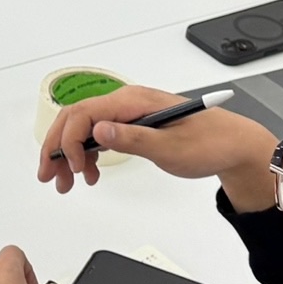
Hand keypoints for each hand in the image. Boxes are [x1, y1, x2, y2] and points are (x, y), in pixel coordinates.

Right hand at [39, 86, 275, 206]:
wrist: (233, 146)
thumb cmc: (209, 143)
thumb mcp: (170, 147)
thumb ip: (133, 139)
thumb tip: (99, 131)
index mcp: (133, 101)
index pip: (84, 114)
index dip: (70, 142)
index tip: (74, 169)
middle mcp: (127, 102)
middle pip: (77, 119)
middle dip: (58, 147)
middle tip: (49, 176)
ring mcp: (129, 113)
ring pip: (85, 129)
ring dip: (70, 154)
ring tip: (66, 182)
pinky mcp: (134, 125)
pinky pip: (100, 135)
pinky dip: (88, 154)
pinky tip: (90, 173)